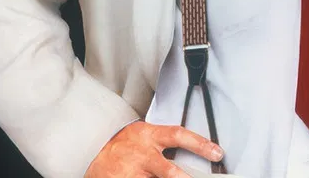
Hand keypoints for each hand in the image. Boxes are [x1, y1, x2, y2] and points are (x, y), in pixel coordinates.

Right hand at [84, 120, 223, 177]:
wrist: (91, 150)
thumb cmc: (122, 144)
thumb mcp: (143, 135)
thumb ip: (163, 143)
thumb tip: (191, 156)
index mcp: (148, 135)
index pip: (178, 135)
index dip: (200, 144)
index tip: (217, 152)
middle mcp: (141, 154)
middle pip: (168, 171)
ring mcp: (132, 172)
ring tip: (180, 177)